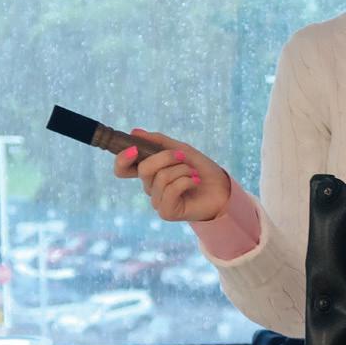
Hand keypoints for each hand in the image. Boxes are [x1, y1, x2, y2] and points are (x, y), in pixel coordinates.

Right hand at [112, 128, 230, 222]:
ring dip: (183, 170)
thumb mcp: (180, 149)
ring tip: (194, 173)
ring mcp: (157, 201)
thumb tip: (134, 132)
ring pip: (161, 178)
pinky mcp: (167, 212)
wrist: (222, 188)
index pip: (122, 169)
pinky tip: (195, 181)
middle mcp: (150, 187)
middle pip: (144, 168)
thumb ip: (158, 142)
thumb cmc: (201, 169)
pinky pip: (171, 190)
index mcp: (149, 173)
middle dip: (166, 157)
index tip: (135, 149)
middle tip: (182, 156)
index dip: (122, 159)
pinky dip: (186, 181)